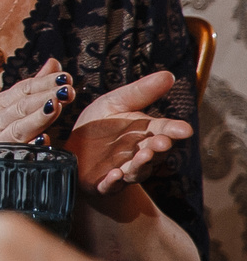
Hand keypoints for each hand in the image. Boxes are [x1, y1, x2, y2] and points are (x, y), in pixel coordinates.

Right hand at [0, 60, 71, 164]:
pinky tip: (42, 142)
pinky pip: (14, 154)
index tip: (66, 77)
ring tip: (56, 106)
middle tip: (68, 89)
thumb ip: (32, 87)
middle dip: (46, 96)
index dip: (44, 82)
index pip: (24, 89)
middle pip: (23, 105)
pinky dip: (28, 147)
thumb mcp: (3, 105)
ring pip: (20, 127)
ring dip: (38, 116)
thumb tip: (54, 63)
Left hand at [66, 70, 191, 193]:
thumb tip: (169, 74)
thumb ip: (140, 92)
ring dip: (140, 164)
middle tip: (162, 142)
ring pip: (136, 170)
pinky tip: (114, 175)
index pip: (162, 130)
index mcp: (144, 133)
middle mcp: (138, 154)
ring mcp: (123, 171)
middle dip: (158, 148)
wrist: (75, 154)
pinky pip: (110, 185)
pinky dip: (113, 182)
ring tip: (143, 155)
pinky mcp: (103, 184)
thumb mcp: (115, 103)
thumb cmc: (99, 127)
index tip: (184, 129)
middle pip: (153, 152)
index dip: (173, 130)